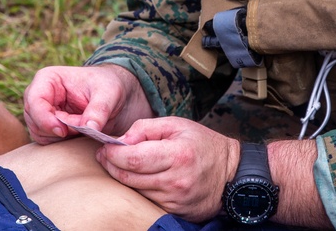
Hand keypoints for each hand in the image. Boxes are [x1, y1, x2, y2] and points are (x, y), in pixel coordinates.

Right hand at [23, 64, 152, 143]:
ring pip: (39, 133)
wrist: (116, 95)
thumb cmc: (108, 86)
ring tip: (83, 129)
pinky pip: (47, 141)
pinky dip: (62, 143)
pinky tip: (79, 135)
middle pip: (34, 120)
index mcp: (48, 79)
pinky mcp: (49, 126)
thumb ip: (98, 110)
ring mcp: (42, 112)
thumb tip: (89, 128)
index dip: (45, 119)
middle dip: (56, 130)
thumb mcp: (108, 94)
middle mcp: (40, 96)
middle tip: (80, 130)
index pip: (34, 101)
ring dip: (61, 138)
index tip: (63, 131)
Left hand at [96, 116, 239, 221]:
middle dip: (111, 166)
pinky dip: (138, 188)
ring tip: (121, 165)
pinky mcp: (175, 210)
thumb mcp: (178, 125)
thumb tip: (121, 140)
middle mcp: (175, 180)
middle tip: (105, 156)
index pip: (132, 158)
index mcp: (177, 154)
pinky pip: (147, 200)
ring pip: (135, 190)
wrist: (231, 173)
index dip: (112, 154)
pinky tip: (139, 177)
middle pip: (129, 177)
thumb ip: (147, 128)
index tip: (104, 148)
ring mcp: (175, 199)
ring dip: (123, 178)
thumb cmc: (203, 144)